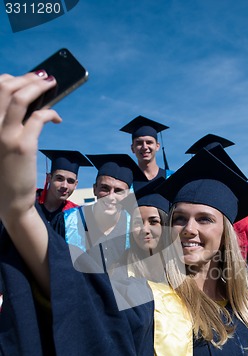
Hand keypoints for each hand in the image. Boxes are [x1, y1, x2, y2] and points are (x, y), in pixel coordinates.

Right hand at [0, 71, 61, 220]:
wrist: (9, 200)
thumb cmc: (6, 172)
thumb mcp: (0, 143)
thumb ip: (7, 123)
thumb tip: (28, 102)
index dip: (11, 79)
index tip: (26, 79)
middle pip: (5, 87)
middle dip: (27, 78)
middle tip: (44, 79)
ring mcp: (4, 134)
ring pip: (20, 97)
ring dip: (38, 87)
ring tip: (52, 85)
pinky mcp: (22, 145)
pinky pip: (38, 118)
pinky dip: (50, 113)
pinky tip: (57, 118)